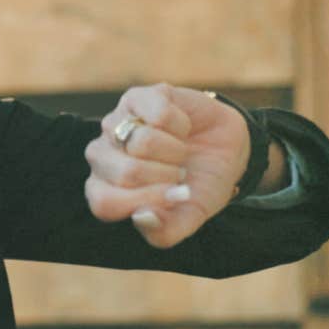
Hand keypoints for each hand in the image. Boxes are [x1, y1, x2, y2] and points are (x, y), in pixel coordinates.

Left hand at [83, 84, 247, 248]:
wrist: (227, 147)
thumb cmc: (199, 184)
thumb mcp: (190, 216)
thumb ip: (166, 231)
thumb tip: (141, 218)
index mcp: (104, 190)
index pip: (105, 203)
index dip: (146, 200)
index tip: (176, 196)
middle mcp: (101, 157)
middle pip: (126, 173)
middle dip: (166, 176)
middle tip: (179, 172)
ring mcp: (115, 124)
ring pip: (142, 142)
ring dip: (175, 150)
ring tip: (180, 150)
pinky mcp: (136, 97)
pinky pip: (159, 114)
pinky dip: (181, 124)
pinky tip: (181, 128)